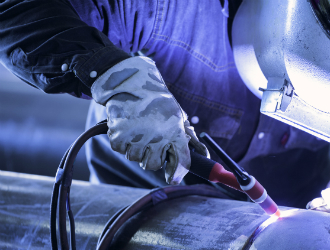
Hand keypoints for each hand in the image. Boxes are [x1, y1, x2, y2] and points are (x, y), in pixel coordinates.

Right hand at [91, 56, 207, 183]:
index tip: (172, 179)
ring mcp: (138, 137)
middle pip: (154, 165)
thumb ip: (188, 136)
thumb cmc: (158, 100)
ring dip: (136, 149)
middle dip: (151, 157)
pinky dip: (122, 142)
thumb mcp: (178, 115)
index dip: (177, 174)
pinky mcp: (120, 135)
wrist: (132, 82)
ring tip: (137, 130)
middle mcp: (158, 137)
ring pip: (136, 158)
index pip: (181, 162)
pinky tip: (126, 127)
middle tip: (149, 143)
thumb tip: (205, 154)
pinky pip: (121, 150)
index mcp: (176, 132)